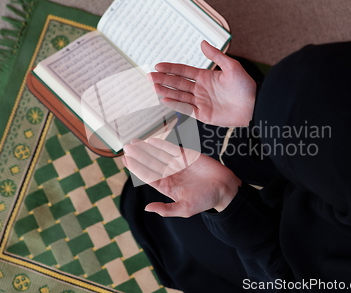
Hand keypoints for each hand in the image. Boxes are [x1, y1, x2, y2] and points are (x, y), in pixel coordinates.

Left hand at [122, 138, 240, 216]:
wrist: (224, 188)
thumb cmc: (206, 200)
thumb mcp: (185, 208)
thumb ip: (166, 209)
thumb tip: (147, 208)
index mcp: (167, 187)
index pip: (147, 176)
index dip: (136, 168)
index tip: (126, 160)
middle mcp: (170, 175)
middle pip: (150, 163)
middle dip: (138, 155)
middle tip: (126, 147)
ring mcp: (178, 164)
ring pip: (158, 154)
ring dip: (146, 148)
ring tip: (134, 142)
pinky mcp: (187, 156)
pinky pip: (172, 148)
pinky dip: (162, 144)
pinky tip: (151, 140)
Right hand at [148, 41, 255, 126]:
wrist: (254, 106)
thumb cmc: (246, 86)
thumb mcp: (232, 67)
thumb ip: (216, 56)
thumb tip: (202, 43)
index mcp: (206, 76)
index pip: (184, 71)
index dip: (170, 68)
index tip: (157, 65)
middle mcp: (201, 89)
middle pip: (178, 83)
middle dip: (163, 79)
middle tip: (149, 76)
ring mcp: (201, 102)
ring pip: (179, 95)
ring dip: (166, 90)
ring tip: (153, 86)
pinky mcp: (203, 115)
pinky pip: (186, 109)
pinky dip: (175, 104)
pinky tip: (165, 98)